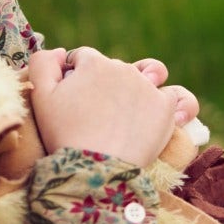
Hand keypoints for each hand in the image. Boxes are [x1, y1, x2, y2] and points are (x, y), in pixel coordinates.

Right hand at [26, 47, 186, 165]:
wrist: (95, 170)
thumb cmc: (64, 134)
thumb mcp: (40, 96)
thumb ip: (42, 63)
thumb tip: (60, 53)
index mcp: (94, 63)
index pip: (83, 59)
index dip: (75, 75)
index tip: (71, 96)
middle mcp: (124, 69)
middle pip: (114, 69)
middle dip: (105, 83)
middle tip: (96, 114)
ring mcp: (148, 88)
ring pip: (152, 75)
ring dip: (146, 80)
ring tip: (138, 101)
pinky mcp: (167, 110)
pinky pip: (182, 99)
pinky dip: (181, 104)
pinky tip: (176, 114)